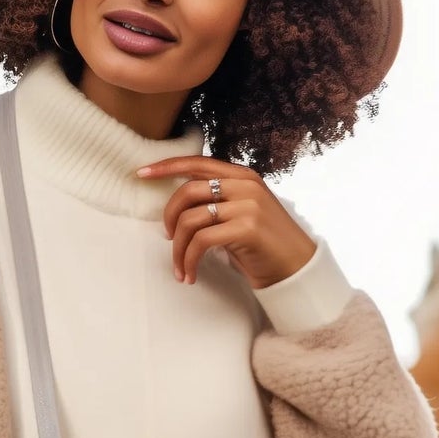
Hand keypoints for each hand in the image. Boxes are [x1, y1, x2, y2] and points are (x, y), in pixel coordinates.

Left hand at [138, 155, 316, 290]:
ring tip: (180, 269)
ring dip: (178, 250)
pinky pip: (201, 241)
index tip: (141, 173)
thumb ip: (219, 201)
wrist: (297, 268)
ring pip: (190, 220)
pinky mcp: (247, 228)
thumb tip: (178, 208)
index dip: (166, 166)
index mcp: (242, 176)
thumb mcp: (243, 213)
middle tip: (168, 239)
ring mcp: (247, 205)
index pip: (197, 162)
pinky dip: (189, 261)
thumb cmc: (264, 245)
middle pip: (187, 191)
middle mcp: (245, 185)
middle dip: (168, 217)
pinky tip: (190, 275)